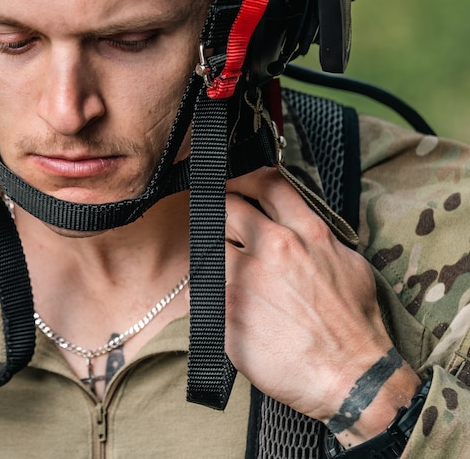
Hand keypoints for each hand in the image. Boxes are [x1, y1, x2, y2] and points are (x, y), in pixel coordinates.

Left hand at [223, 168, 418, 440]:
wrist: (353, 380)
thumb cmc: (356, 329)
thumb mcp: (350, 266)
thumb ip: (317, 239)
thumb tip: (296, 226)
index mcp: (307, 233)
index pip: (267, 183)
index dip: (244, 179)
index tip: (234, 187)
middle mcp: (273, 247)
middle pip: (226, 207)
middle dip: (218, 212)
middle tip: (216, 224)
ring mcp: (244, 277)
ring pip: (209, 248)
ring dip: (212, 257)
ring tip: (223, 274)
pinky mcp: (225, 309)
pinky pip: (202, 289)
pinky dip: (207, 293)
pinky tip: (223, 305)